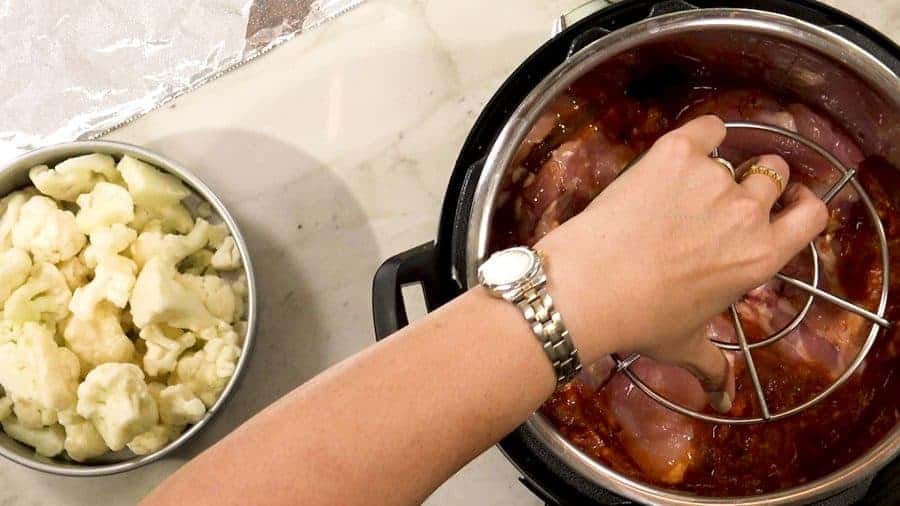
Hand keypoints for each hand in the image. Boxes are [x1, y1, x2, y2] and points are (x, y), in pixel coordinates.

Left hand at [536, 115, 827, 410]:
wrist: (587, 286)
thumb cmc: (640, 320)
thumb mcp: (684, 344)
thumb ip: (713, 368)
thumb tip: (725, 401)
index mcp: (760, 257)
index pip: (812, 216)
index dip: (801, 206)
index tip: (786, 204)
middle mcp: (745, 213)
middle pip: (773, 175)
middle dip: (757, 182)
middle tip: (724, 198)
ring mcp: (712, 179)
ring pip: (734, 156)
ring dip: (718, 166)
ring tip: (686, 185)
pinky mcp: (675, 153)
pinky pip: (706, 127)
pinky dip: (702, 133)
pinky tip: (686, 147)